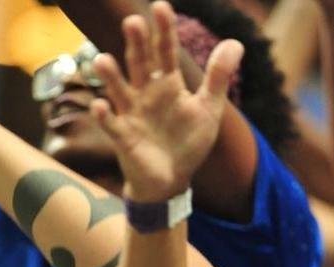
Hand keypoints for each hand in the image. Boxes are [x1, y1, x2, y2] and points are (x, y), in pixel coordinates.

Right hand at [89, 1, 242, 201]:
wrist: (171, 181)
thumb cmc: (187, 143)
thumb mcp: (209, 109)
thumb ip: (218, 77)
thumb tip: (235, 42)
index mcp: (168, 85)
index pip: (166, 51)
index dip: (164, 30)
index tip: (161, 6)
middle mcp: (146, 94)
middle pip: (140, 64)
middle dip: (136, 44)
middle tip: (133, 21)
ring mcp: (132, 115)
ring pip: (119, 90)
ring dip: (110, 76)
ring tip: (101, 60)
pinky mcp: (124, 138)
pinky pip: (111, 124)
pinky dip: (103, 116)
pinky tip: (98, 105)